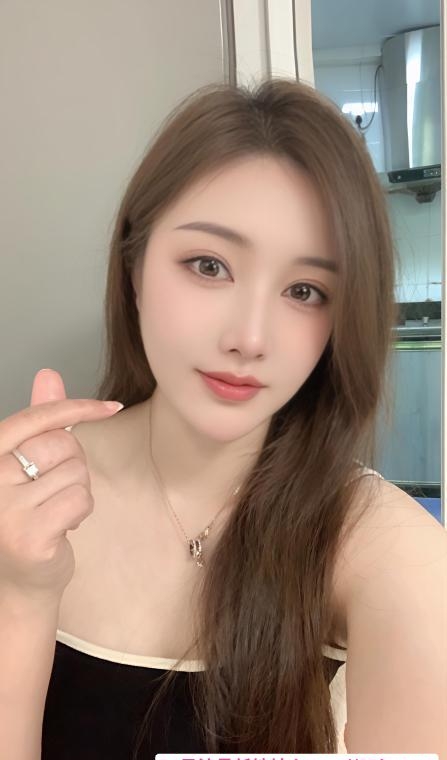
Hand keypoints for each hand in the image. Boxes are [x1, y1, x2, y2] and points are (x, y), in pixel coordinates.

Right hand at [0, 369, 122, 604]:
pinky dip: (82, 511)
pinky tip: (63, 526)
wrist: (20, 583)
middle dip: (73, 463)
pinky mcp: (29, 535)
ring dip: (78, 490)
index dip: (76, 408)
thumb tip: (48, 375)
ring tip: (56, 510)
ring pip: (75, 472)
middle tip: (57, 488)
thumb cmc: (27, 516)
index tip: (110, 407)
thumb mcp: (29, 465)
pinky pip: (80, 499)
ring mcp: (6, 510)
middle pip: (61, 444)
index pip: (35, 419)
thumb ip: (39, 423)